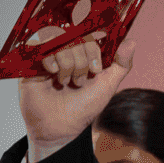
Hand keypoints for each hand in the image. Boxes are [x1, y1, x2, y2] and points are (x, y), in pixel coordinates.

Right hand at [20, 37, 132, 158]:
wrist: (59, 128)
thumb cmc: (82, 108)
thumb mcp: (107, 85)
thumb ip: (121, 64)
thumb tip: (132, 42)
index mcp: (84, 54)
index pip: (91, 34)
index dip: (94, 50)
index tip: (96, 70)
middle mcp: (67, 50)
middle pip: (76, 36)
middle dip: (82, 61)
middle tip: (79, 81)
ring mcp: (49, 52)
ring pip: (61, 38)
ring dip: (68, 62)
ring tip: (65, 81)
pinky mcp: (32, 58)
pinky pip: (41, 42)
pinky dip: (51, 58)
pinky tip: (52, 73)